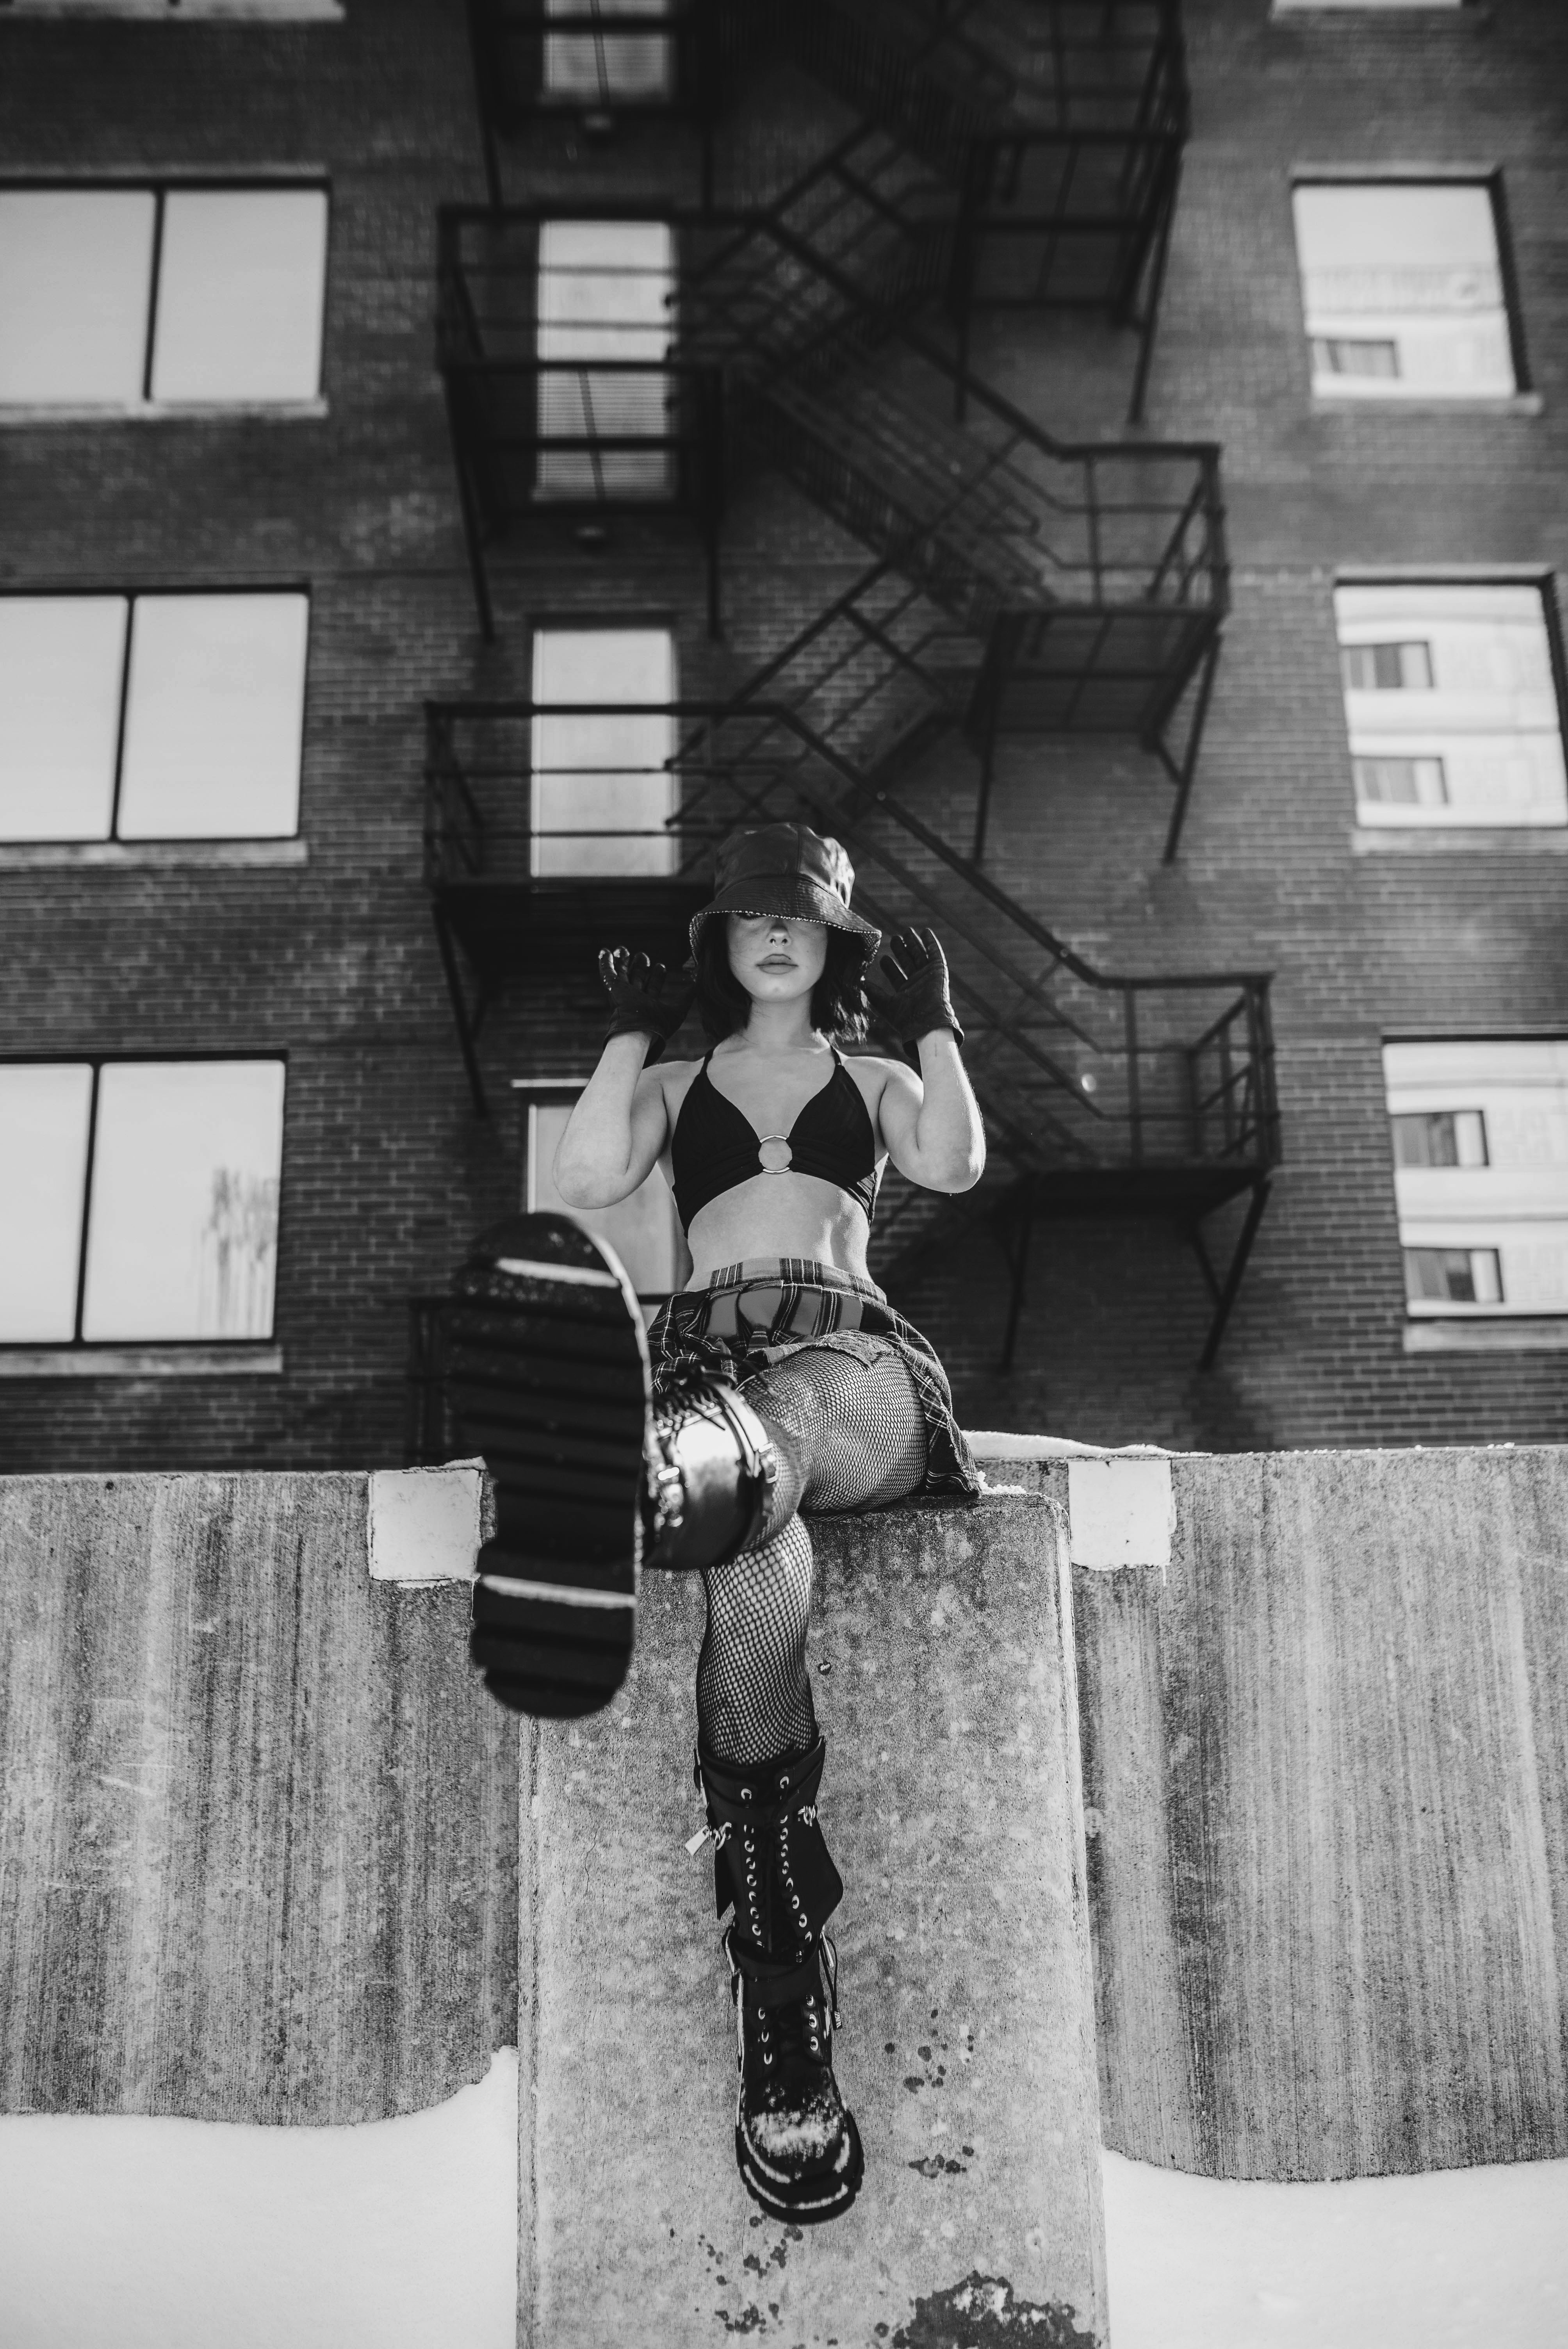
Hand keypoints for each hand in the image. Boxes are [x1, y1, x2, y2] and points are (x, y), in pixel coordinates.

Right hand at [598, 947, 695, 1065]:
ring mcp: (623, 994)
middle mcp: (635, 999)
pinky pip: (607, 973)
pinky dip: (606, 962)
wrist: (639, 1031)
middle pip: (637, 979)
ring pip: (622, 974)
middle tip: (643, 956)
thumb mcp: (678, 1010)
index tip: (661, 966)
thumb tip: (697, 982)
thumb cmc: (658, 1025)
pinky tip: (605, 951)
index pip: (652, 987)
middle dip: (640, 967)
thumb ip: (687, 996)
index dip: (657, 976)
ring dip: (623, 962)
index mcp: (649, 1005)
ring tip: (623, 949)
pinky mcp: (613, 989)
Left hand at [864, 926, 963, 1050]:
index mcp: (906, 993)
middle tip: (894, 938)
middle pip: (908, 962)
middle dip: (901, 951)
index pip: (897, 975)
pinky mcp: (938, 971)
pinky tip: (926, 932)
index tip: (883, 958)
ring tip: (906, 931)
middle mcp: (918, 983)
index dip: (890, 967)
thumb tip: (860, 984)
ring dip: (913, 943)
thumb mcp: (885, 1005)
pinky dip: (931, 942)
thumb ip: (874, 994)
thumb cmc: (906, 1018)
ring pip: (920, 955)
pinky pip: (935, 953)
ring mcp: (928, 976)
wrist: (925, 1022)